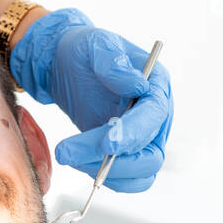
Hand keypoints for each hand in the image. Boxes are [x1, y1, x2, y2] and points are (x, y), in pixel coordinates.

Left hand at [10, 7, 172, 190]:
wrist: (65, 64)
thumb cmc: (84, 50)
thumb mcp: (94, 44)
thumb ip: (112, 61)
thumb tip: (136, 85)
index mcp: (156, 85)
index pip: (154, 116)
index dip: (133, 132)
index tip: (107, 143)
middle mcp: (156, 115)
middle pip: (150, 153)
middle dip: (112, 158)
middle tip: (68, 151)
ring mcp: (143, 136)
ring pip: (140, 172)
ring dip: (104, 172)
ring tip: (67, 154)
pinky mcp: (126, 151)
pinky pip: (126, 177)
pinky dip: (104, 177)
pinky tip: (77, 160)